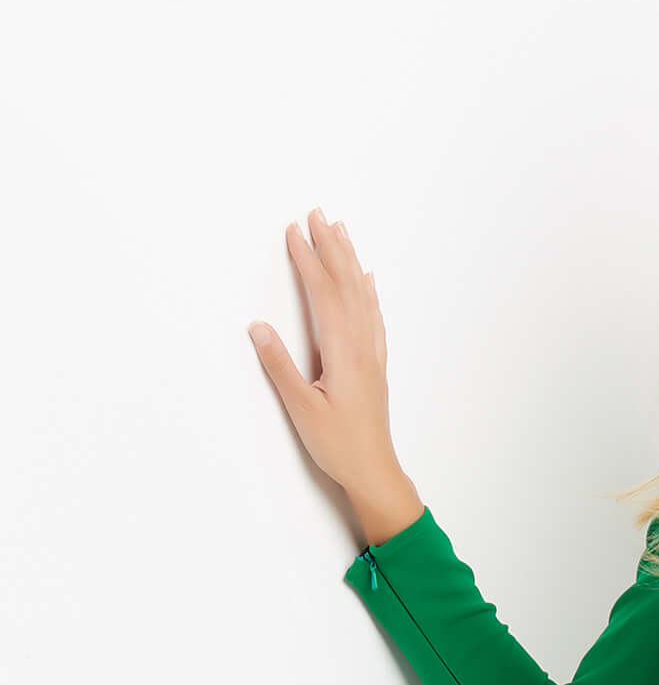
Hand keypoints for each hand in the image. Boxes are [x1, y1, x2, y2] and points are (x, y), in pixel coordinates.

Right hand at [248, 207, 422, 543]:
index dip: (308, 260)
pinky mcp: (375, 365)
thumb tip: (257, 328)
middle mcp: (362, 346)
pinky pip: (373, 317)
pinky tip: (366, 278)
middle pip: (346, 285)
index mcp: (343, 353)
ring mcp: (371, 354)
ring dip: (349, 260)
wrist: (374, 471)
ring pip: (361, 296)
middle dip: (330, 247)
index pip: (323, 294)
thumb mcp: (302, 409)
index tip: (294, 231)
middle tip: (317, 213)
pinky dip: (368, 292)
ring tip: (339, 230)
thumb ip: (279, 367)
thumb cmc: (339, 445)